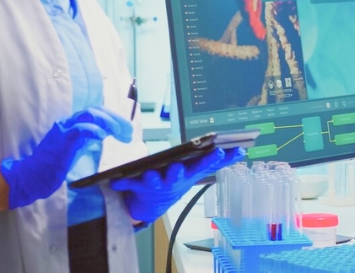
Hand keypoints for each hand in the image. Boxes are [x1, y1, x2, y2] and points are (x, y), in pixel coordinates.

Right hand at [0, 107, 132, 208]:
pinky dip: (94, 130)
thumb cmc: (53, 164)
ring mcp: (64, 130)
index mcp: (72, 123)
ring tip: (121, 133)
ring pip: (90, 115)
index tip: (127, 131)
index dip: (114, 118)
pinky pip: (80, 129)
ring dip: (109, 122)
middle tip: (129, 132)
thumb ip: (89, 137)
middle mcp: (68, 122)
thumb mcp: (77, 148)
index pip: (97, 112)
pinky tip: (104, 135)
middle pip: (97, 111)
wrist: (30, 177)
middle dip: (116, 119)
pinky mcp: (62, 141)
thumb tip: (106, 131)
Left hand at [110, 147, 244, 223]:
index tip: (221, 150)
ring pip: (153, 180)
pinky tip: (114, 179)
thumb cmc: (176, 180)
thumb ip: (216, 161)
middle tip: (177, 168)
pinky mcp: (138, 186)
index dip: (213, 159)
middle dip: (177, 173)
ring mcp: (156, 184)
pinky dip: (121, 181)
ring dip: (151, 178)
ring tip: (149, 173)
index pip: (203, 165)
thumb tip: (241, 151)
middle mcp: (174, 180)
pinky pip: (129, 183)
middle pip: (176, 176)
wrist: (152, 204)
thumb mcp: (195, 171)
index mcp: (188, 174)